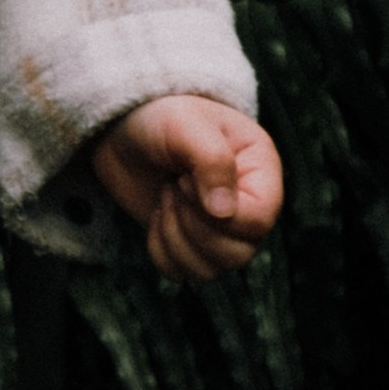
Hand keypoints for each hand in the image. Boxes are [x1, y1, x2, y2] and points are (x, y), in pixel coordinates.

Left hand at [90, 95, 282, 284]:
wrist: (126, 128)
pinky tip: (157, 215)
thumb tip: (224, 212)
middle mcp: (250, 206)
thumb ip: (211, 160)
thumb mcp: (185, 124)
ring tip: (166, 197)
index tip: (186, 180)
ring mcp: (222, 230)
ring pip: (211, 270)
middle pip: (238, 254)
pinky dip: (161, 250)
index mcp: (261, 172)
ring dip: (175, 238)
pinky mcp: (192, 244)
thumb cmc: (162, 117)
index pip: (258, 221)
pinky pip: (182, 272)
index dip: (217, 212)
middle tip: (173, 187)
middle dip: (192, 226)